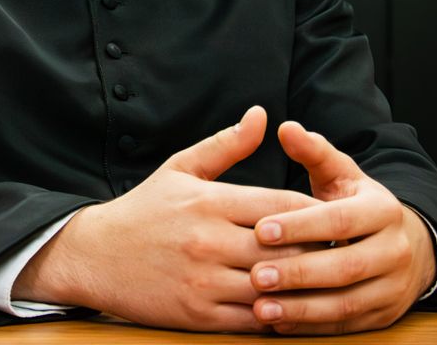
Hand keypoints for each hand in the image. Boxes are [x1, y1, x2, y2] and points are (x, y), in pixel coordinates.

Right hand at [13, 107, 318, 331]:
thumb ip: (227, 144)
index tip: (334, 215)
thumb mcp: (181, 168)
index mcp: (211, 202)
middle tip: (342, 250)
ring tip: (326, 281)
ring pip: (274, 287)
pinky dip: (276, 315)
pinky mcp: (198, 316)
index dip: (316, 212)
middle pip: (286, 248)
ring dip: (302, 285)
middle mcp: (210, 241)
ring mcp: (204, 281)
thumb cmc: (144, 209)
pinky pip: (252, 320)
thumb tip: (263, 115)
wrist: (94, 256)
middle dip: (318, 250)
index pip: (283, 206)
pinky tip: (290, 307)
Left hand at [248, 121, 435, 334]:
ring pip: (347, 303)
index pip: (340, 219)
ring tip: (261, 307)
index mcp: (383, 210)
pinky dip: (311, 326)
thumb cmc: (356, 204)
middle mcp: (395, 250)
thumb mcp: (342, 174)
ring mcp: (393, 287)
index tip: (260, 229)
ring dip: (302, 308)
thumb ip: (313, 152)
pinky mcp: (384, 316)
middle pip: (346, 266)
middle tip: (256, 275)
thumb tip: (285, 127)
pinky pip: (346, 326)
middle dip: (299, 272)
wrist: (406, 244)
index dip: (300, 225)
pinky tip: (277, 322)